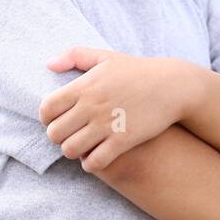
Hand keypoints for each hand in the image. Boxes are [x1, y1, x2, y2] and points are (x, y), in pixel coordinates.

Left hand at [39, 47, 199, 172]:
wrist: (172, 86)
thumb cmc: (136, 71)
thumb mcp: (105, 57)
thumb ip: (74, 56)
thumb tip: (49, 65)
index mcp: (84, 86)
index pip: (47, 109)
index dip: (47, 118)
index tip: (58, 118)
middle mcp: (91, 106)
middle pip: (54, 133)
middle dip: (58, 136)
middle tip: (69, 134)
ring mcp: (107, 124)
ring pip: (70, 150)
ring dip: (72, 151)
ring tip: (81, 146)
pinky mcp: (123, 140)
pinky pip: (95, 162)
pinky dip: (91, 163)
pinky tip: (96, 156)